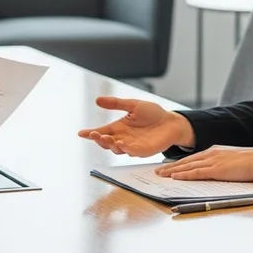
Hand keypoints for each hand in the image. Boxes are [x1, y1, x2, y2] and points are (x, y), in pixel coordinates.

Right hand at [77, 96, 194, 156]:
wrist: (171, 121)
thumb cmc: (153, 113)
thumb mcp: (133, 105)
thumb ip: (116, 104)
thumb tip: (97, 100)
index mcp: (119, 127)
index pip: (102, 131)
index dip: (91, 133)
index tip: (81, 133)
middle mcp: (124, 138)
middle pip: (107, 142)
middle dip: (98, 139)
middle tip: (94, 134)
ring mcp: (133, 146)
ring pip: (117, 149)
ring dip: (110, 144)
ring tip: (105, 137)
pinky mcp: (143, 150)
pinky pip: (132, 151)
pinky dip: (125, 148)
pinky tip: (120, 143)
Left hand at [155, 145, 252, 181]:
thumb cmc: (250, 163)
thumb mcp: (231, 161)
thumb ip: (220, 165)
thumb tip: (213, 173)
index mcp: (214, 152)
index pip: (192, 159)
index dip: (178, 163)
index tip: (167, 168)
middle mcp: (210, 154)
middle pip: (185, 161)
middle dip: (170, 167)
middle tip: (157, 171)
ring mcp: (213, 161)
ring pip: (187, 166)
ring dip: (172, 171)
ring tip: (161, 175)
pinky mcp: (217, 169)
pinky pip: (197, 173)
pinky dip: (184, 175)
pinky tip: (175, 177)